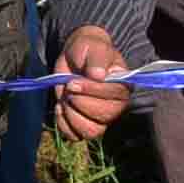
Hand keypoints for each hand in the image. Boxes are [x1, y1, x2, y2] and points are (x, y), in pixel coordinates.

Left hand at [52, 25, 136, 144]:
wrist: (75, 57)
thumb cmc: (88, 50)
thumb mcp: (94, 46)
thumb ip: (97, 58)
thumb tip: (98, 75)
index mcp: (123, 86)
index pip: (113, 96)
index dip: (91, 91)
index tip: (72, 82)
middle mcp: (116, 106)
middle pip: (103, 117)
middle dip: (79, 102)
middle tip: (69, 87)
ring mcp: (101, 118)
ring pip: (91, 131)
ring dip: (72, 116)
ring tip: (65, 99)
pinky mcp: (85, 123)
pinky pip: (76, 136)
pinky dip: (64, 124)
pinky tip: (60, 107)